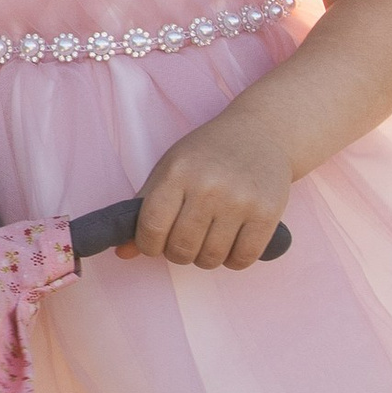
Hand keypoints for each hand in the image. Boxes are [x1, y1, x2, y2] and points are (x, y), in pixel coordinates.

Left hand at [130, 109, 292, 269]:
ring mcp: (240, 200)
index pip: (151, 228)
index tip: (155, 243)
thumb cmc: (208, 154)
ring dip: (206, 258)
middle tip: (185, 240)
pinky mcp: (267, 213)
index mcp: (177, 173)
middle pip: (181, 248)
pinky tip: (232, 243)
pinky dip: (233, 260)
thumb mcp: (169, 169)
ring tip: (209, 240)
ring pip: (211, 258)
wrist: (261, 132)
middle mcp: (208, 186)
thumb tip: (123, 253)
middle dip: (178, 253)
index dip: (148, 245)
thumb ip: (143, 210)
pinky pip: (243, 259)